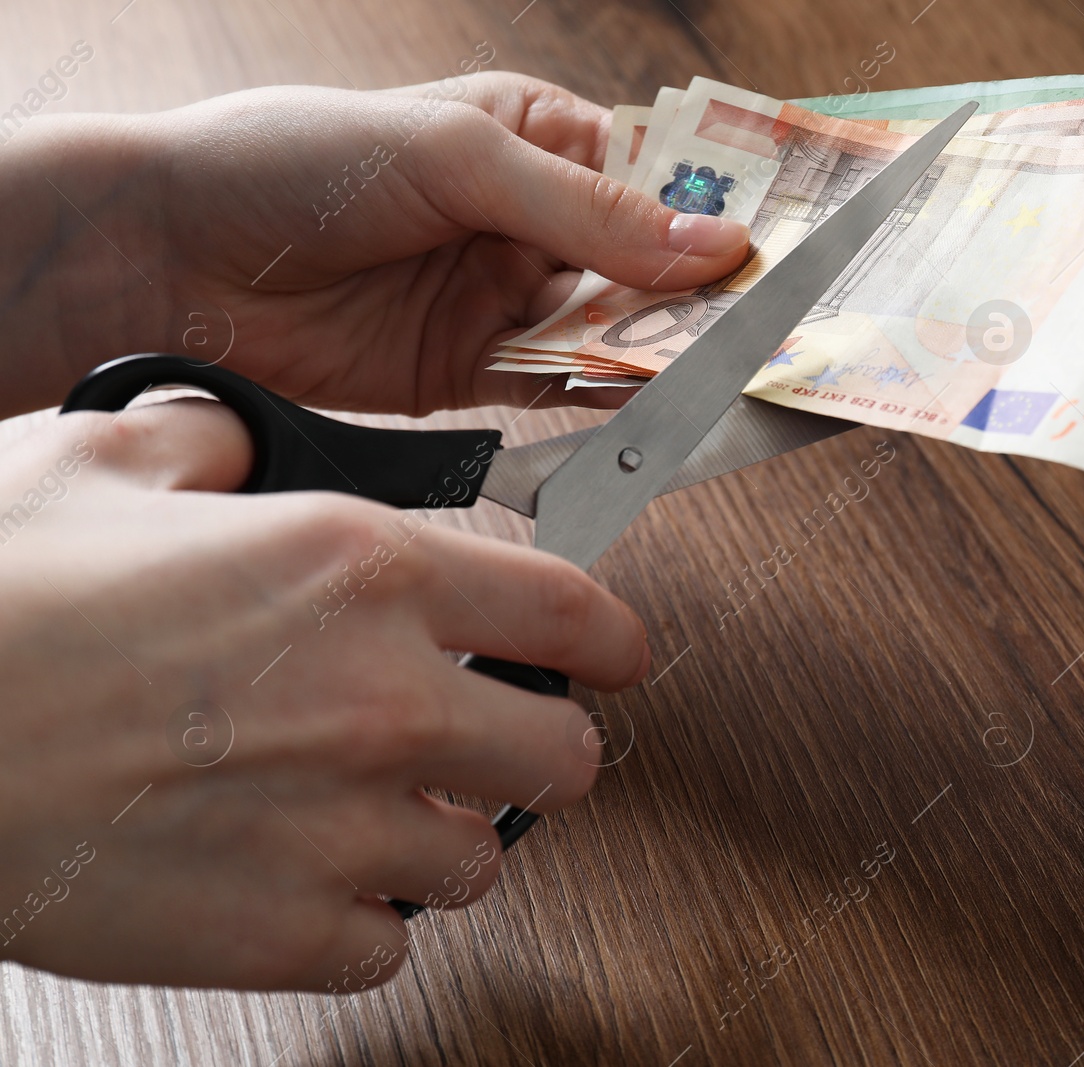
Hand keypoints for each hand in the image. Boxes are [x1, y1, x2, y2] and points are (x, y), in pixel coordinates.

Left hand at [0, 72, 748, 417]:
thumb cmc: (291, 164)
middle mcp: (524, 219)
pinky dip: (604, 401)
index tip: (781, 248)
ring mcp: (498, 298)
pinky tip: (650, 408)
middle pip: (643, 263)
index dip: (715, 211)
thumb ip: (587, 212)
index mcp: (529, 134)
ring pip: (610, 331)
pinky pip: (559, 388)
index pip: (653, 173)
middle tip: (772, 329)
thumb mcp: (455, 158)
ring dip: (660, 353)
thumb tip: (710, 247)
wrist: (166, 261)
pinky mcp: (468, 372)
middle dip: (699, 296)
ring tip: (725, 374)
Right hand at [0, 399, 647, 988]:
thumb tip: (241, 450)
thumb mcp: (102, 458)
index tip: (616, 656)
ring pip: (477, 862)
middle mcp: (379, 700)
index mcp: (358, 571)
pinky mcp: (280, 934)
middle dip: (541, 748)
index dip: (615, 640)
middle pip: (564, 758)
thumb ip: (214, 447)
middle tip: (496, 741)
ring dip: (441, 836)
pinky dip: (358, 921)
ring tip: (373, 811)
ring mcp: (339, 830)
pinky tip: (301, 878)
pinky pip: (385, 947)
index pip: (573, 613)